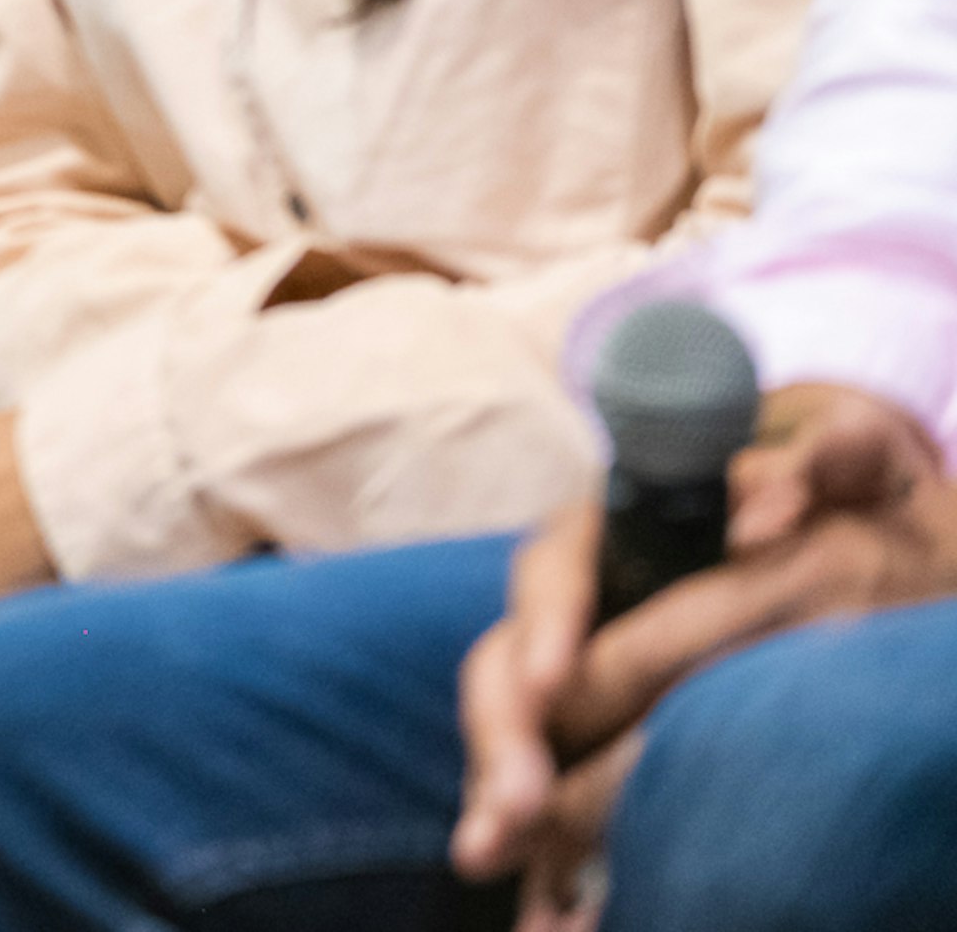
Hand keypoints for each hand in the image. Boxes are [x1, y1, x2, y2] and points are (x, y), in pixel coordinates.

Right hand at [455, 383, 952, 917]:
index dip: (549, 622)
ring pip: (507, 721)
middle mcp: (574, 606)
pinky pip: (537, 772)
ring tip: (489, 849)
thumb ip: (826, 458)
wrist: (838, 544)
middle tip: (520, 801)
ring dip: (494, 782)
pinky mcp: (582, 728)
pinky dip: (521, 823)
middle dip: (505, 731)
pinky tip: (517, 876)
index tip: (561, 678)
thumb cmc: (836, 501)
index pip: (555, 569)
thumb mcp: (846, 467)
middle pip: (511, 661)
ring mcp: (568, 671)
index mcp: (613, 534)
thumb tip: (770, 503)